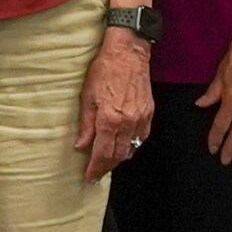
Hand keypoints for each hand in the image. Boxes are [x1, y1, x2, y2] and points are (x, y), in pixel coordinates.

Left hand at [77, 30, 155, 176]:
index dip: (95, 168)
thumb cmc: (104, 71)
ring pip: (131, 148)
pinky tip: (125, 147)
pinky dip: (133, 146)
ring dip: (119, 158)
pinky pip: (141, 137)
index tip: (89, 177)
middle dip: (106, 167)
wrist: (128, 54)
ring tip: (108, 162)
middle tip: (97, 173)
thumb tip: (82, 146)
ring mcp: (140, 119)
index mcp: (109, 119)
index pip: (102, 153)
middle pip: (118, 155)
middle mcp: (127, 123)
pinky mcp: (149, 113)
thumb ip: (85, 125)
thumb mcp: (87, 97)